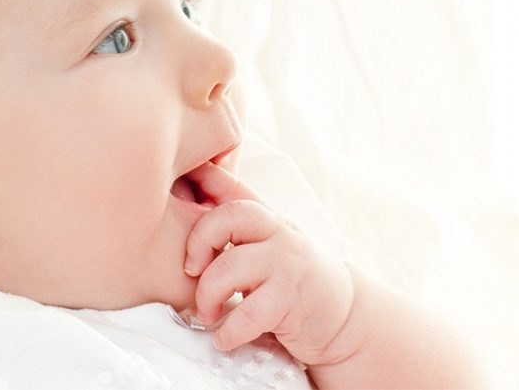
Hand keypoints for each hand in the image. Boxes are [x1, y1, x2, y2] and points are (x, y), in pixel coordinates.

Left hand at [182, 161, 354, 363]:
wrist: (342, 315)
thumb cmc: (292, 276)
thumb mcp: (267, 241)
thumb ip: (235, 221)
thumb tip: (193, 187)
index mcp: (267, 217)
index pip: (232, 187)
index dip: (202, 180)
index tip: (176, 198)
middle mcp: (278, 232)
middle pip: (229, 216)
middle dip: (199, 241)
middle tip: (191, 270)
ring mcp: (286, 264)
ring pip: (230, 266)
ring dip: (207, 295)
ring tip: (208, 313)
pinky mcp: (291, 301)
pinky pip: (247, 313)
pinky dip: (228, 331)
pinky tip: (224, 338)